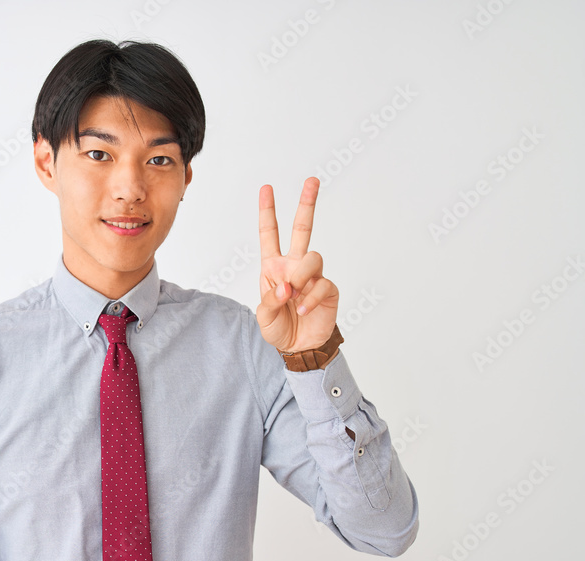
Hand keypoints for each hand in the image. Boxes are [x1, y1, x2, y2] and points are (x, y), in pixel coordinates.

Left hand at [255, 177, 338, 352]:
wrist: (299, 347)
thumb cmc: (279, 328)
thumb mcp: (264, 317)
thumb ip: (269, 301)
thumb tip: (285, 288)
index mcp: (274, 267)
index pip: (270, 234)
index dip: (267, 212)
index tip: (266, 188)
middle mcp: (294, 266)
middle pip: (302, 229)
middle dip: (306, 204)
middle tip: (311, 180)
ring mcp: (312, 276)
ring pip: (313, 257)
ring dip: (301, 275)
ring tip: (294, 295)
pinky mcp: (328, 289)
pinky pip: (322, 284)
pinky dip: (310, 299)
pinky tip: (303, 310)